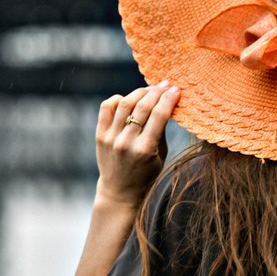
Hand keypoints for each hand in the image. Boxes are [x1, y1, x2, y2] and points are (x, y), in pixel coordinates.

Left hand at [95, 82, 179, 208]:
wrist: (120, 191)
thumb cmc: (147, 173)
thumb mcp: (161, 155)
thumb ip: (161, 130)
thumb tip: (166, 103)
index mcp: (145, 149)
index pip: (159, 116)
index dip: (169, 99)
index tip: (176, 90)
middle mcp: (126, 142)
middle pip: (143, 107)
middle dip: (157, 92)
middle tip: (166, 85)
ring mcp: (111, 138)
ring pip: (125, 103)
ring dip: (139, 92)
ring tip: (150, 89)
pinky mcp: (100, 135)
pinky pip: (107, 107)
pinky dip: (118, 99)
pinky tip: (128, 99)